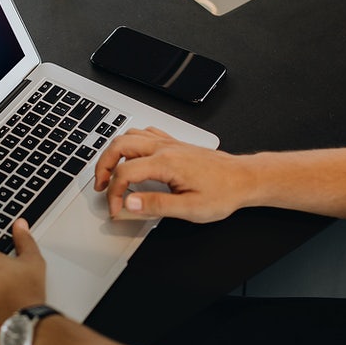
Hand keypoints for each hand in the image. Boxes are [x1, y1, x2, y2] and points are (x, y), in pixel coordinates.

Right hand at [93, 127, 254, 221]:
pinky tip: (133, 158)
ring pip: (130, 135)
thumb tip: (129, 204)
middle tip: (101, 186)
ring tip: (111, 173)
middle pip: (119, 145)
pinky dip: (131, 143)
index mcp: (166, 163)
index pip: (125, 174)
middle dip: (103, 166)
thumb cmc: (223, 193)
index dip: (114, 194)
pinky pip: (145, 133)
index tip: (117, 210)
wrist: (244, 178)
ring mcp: (169, 143)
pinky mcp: (175, 144)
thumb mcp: (190, 208)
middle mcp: (165, 148)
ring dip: (114, 153)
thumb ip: (156, 206)